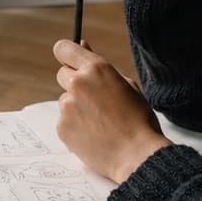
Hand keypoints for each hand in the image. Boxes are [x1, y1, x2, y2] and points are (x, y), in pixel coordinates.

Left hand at [54, 40, 168, 183]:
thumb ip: (101, 67)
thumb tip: (83, 45)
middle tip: (94, 100)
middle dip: (74, 83)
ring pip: (65, 100)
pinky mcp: (62, 127)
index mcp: (96, 68)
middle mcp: (78, 83)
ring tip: (100, 123)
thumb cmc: (138, 119)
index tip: (69, 60)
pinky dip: (75, 126)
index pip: (64, 49)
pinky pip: (64, 120)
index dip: (66, 54)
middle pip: (62, 74)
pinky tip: (94, 135)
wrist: (136, 155)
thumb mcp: (127, 85)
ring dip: (76, 107)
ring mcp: (67, 106)